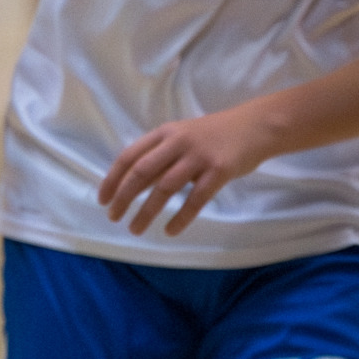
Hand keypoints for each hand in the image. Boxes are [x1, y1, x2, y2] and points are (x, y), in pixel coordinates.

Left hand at [98, 109, 272, 236]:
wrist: (255, 127)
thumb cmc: (214, 135)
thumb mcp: (182, 136)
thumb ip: (160, 155)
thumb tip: (131, 184)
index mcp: (165, 133)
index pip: (129, 156)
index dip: (112, 179)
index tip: (103, 200)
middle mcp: (178, 142)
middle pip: (141, 172)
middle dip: (123, 197)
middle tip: (113, 217)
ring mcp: (199, 156)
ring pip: (164, 187)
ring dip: (146, 211)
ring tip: (135, 229)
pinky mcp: (219, 171)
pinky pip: (195, 199)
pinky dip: (180, 217)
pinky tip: (169, 231)